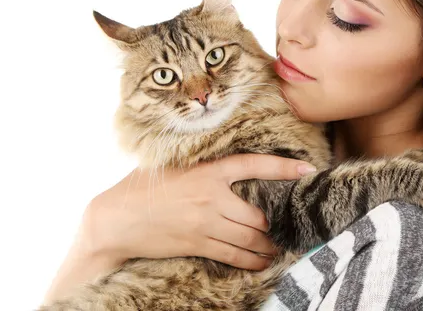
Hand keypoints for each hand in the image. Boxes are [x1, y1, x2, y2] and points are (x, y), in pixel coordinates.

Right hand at [80, 154, 316, 270]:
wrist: (115, 220)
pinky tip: (263, 262)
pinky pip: (234, 256)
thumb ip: (203, 164)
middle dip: (274, 220)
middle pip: (258, 213)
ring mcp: (206, 223)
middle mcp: (212, 197)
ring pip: (251, 237)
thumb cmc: (143, 187)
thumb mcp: (174, 165)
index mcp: (208, 170)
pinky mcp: (198, 244)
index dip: (284, 167)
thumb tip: (229, 161)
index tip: (307, 170)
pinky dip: (253, 261)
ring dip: (269, 244)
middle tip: (286, 221)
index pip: (254, 165)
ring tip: (278, 246)